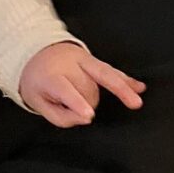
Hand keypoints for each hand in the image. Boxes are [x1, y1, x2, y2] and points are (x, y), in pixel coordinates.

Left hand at [19, 43, 145, 127]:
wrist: (35, 53)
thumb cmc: (38, 82)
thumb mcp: (38, 103)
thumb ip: (60, 116)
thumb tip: (86, 119)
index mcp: (49, 77)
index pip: (64, 90)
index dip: (77, 102)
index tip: (88, 114)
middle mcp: (67, 65)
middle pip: (87, 89)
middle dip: (88, 103)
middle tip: (76, 106)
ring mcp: (81, 59)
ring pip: (104, 76)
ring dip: (117, 91)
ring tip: (134, 103)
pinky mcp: (92, 58)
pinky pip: (111, 69)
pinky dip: (125, 79)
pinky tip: (138, 87)